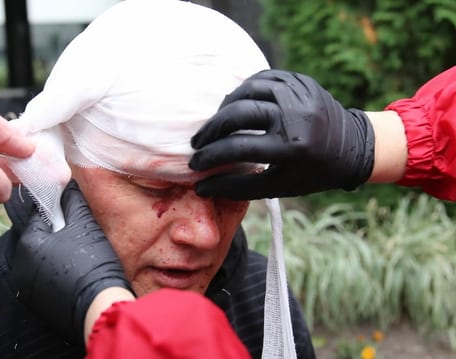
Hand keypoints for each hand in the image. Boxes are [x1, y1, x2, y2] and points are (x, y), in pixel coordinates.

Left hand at [11, 182, 132, 344]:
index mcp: (27, 244)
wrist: (101, 306)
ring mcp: (26, 288)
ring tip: (79, 259)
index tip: (73, 218)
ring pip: (41, 260)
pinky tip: (75, 276)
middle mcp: (19, 266)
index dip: (58, 214)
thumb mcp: (84, 224)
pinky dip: (56, 275)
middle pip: (38, 239)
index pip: (39, 216)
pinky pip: (43, 279)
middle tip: (79, 239)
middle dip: (56, 235)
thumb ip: (71, 201)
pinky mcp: (36, 304)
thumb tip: (65, 186)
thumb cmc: (93, 263)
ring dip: (56, 256)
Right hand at [189, 69, 374, 199]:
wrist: (353, 147)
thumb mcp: (277, 187)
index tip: (195, 164)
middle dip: (212, 128)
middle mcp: (295, 116)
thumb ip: (237, 187)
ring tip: (216, 124)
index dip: (211, 156)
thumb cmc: (311, 173)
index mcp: (291, 148)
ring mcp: (299, 93)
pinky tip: (235, 104)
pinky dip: (244, 90)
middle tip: (199, 142)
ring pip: (247, 89)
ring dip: (225, 107)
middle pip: (238, 113)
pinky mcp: (301, 80)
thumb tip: (201, 186)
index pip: (237, 147)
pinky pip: (262, 78)